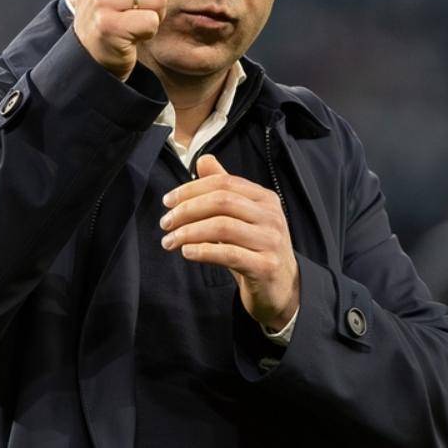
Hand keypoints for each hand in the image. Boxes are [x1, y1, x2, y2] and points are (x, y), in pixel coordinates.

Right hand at [73, 0, 168, 79]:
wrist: (91, 52)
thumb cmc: (106, 9)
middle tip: (133, 11)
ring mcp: (100, 1)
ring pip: (158, 0)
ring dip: (152, 16)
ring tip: (132, 21)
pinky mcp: (108, 26)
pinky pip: (150, 22)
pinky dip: (146, 33)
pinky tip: (130, 36)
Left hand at [160, 154, 299, 330]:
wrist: (282, 288)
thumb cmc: (255, 249)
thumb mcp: (241, 217)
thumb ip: (223, 190)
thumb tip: (203, 160)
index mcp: (264, 199)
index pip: (224, 183)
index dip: (191, 189)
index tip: (168, 202)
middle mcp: (271, 216)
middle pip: (222, 201)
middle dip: (187, 209)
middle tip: (166, 223)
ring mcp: (271, 241)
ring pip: (223, 227)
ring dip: (189, 232)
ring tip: (170, 241)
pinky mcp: (266, 266)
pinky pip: (229, 254)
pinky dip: (203, 251)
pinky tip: (186, 252)